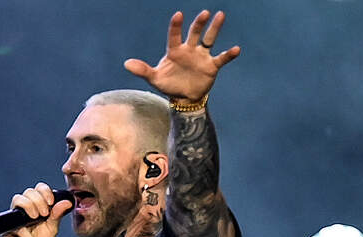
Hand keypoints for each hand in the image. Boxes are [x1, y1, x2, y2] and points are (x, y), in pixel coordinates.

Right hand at [3, 182, 70, 236]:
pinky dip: (27, 235)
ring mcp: (15, 218)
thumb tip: (66, 202)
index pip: (38, 189)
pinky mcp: (7, 229)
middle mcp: (25, 209)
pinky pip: (16, 225)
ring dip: (29, 206)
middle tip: (44, 214)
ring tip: (35, 219)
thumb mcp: (52, 229)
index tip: (51, 202)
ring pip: (18, 200)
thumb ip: (57, 215)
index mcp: (37, 206)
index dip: (44, 191)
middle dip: (38, 200)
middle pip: (28, 192)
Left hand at [124, 10, 240, 103]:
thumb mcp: (154, 79)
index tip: (178, 15)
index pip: (174, 36)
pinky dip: (229, 54)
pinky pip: (221, 58)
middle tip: (204, 13)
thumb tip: (126, 63)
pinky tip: (236, 49)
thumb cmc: (168, 85)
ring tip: (220, 15)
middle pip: (195, 33)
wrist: (184, 97)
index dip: (176, 26)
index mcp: (175, 51)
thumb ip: (142, 70)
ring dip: (214, 28)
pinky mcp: (212, 65)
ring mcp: (201, 56)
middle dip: (199, 24)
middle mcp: (189, 50)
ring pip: (209, 39)